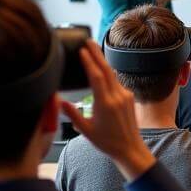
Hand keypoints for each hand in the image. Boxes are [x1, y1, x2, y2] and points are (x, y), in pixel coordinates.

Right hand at [60, 42, 153, 180]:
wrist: (130, 149)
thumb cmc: (107, 142)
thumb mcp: (86, 130)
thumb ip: (73, 115)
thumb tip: (60, 102)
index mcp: (106, 104)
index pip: (97, 77)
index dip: (89, 62)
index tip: (82, 50)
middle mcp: (118, 97)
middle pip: (106, 70)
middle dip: (97, 54)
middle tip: (89, 41)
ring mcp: (125, 96)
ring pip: (112, 75)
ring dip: (103, 62)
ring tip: (94, 51)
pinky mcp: (129, 98)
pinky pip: (117, 82)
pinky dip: (108, 74)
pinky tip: (102, 70)